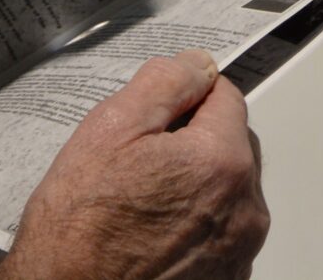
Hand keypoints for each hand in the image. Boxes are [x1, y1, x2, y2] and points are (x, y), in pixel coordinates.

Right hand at [0, 50, 268, 279]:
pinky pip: (222, 232)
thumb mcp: (111, 129)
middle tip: (141, 162)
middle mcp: (244, 210)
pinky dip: (197, 225)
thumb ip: (165, 84)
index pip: (225, 97)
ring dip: (197, 184)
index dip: (186, 98)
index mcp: (221, 162)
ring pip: (228, 190)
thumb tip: (197, 64)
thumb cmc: (78, 228)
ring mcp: (238, 251)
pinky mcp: (227, 278)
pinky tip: (154, 232)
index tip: (155, 118)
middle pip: (232, 145)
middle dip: (195, 142)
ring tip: (144, 202)